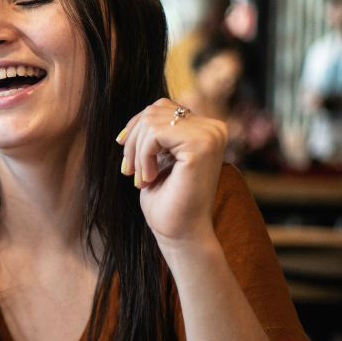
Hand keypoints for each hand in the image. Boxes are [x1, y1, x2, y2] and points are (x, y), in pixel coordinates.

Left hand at [118, 98, 227, 245]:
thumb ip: (157, 133)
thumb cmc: (167, 200)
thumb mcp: (159, 158)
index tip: (126, 155)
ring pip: (151, 120)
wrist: (181, 233)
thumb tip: (143, 112)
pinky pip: (154, 133)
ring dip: (136, 151)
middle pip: (154, 109)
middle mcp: (214, 128)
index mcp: (207, 129)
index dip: (136, 127)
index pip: (161, 107)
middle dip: (133, 140)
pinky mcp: (201, 144)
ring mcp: (211, 134)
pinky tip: (149, 178)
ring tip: (140, 177)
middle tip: (130, 172)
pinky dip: (142, 156)